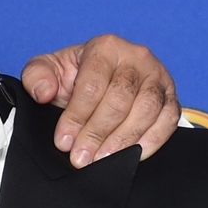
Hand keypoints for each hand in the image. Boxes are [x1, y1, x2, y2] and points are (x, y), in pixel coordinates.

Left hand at [20, 35, 179, 166]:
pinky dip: (152, 139)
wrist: (98, 79)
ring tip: (102, 160)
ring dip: (123, 140)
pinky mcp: (171, 96)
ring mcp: (157, 76)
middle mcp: (136, 57)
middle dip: (97, 133)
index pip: (92, 84)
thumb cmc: (74, 76)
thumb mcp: (47, 70)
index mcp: (105, 47)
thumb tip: (43, 92)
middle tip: (81, 158)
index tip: (63, 141)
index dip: (77, 116)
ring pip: (146, 109)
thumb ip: (36, 76)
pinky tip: (133, 155)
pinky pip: (169, 119)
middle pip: (120, 99)